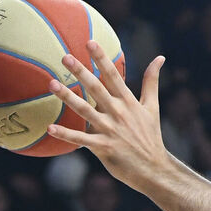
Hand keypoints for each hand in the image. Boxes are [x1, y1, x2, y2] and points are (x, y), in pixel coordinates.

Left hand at [46, 44, 174, 193]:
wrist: (155, 168)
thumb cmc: (151, 136)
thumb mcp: (153, 107)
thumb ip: (152, 81)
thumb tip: (160, 57)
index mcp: (129, 102)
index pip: (113, 76)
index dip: (101, 59)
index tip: (90, 42)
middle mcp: (119, 113)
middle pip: (97, 89)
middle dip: (81, 72)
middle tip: (65, 56)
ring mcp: (111, 130)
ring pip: (85, 111)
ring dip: (68, 97)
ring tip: (51, 83)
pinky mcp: (104, 147)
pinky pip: (81, 139)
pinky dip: (66, 135)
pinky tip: (50, 127)